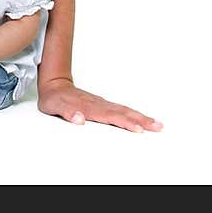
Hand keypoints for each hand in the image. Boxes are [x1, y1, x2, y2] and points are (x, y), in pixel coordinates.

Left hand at [38, 77, 163, 132]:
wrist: (54, 84)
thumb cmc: (54, 98)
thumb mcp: (53, 106)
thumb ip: (66, 112)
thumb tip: (79, 119)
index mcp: (88, 107)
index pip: (109, 116)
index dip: (123, 122)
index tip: (137, 128)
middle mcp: (98, 104)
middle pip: (122, 112)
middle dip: (140, 120)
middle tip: (157, 127)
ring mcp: (101, 104)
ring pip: (124, 110)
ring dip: (141, 117)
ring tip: (157, 125)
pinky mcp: (103, 105)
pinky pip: (121, 110)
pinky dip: (133, 115)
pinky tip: (142, 120)